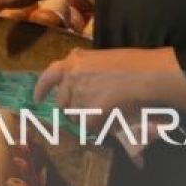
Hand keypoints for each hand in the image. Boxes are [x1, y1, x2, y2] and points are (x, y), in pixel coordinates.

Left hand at [34, 48, 185, 113]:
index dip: (42, 89)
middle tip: (89, 110)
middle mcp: (71, 76)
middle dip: (72, 108)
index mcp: (74, 60)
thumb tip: (76, 83)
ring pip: (75, 115)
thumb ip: (84, 69)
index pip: (49, 75)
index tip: (36, 99)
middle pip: (62, 101)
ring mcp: (78, 94)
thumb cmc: (133, 64)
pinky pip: (88, 125)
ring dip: (87, 118)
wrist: (149, 75)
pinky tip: (111, 119)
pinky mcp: (89, 111)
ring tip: (106, 111)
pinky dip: (98, 126)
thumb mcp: (101, 59)